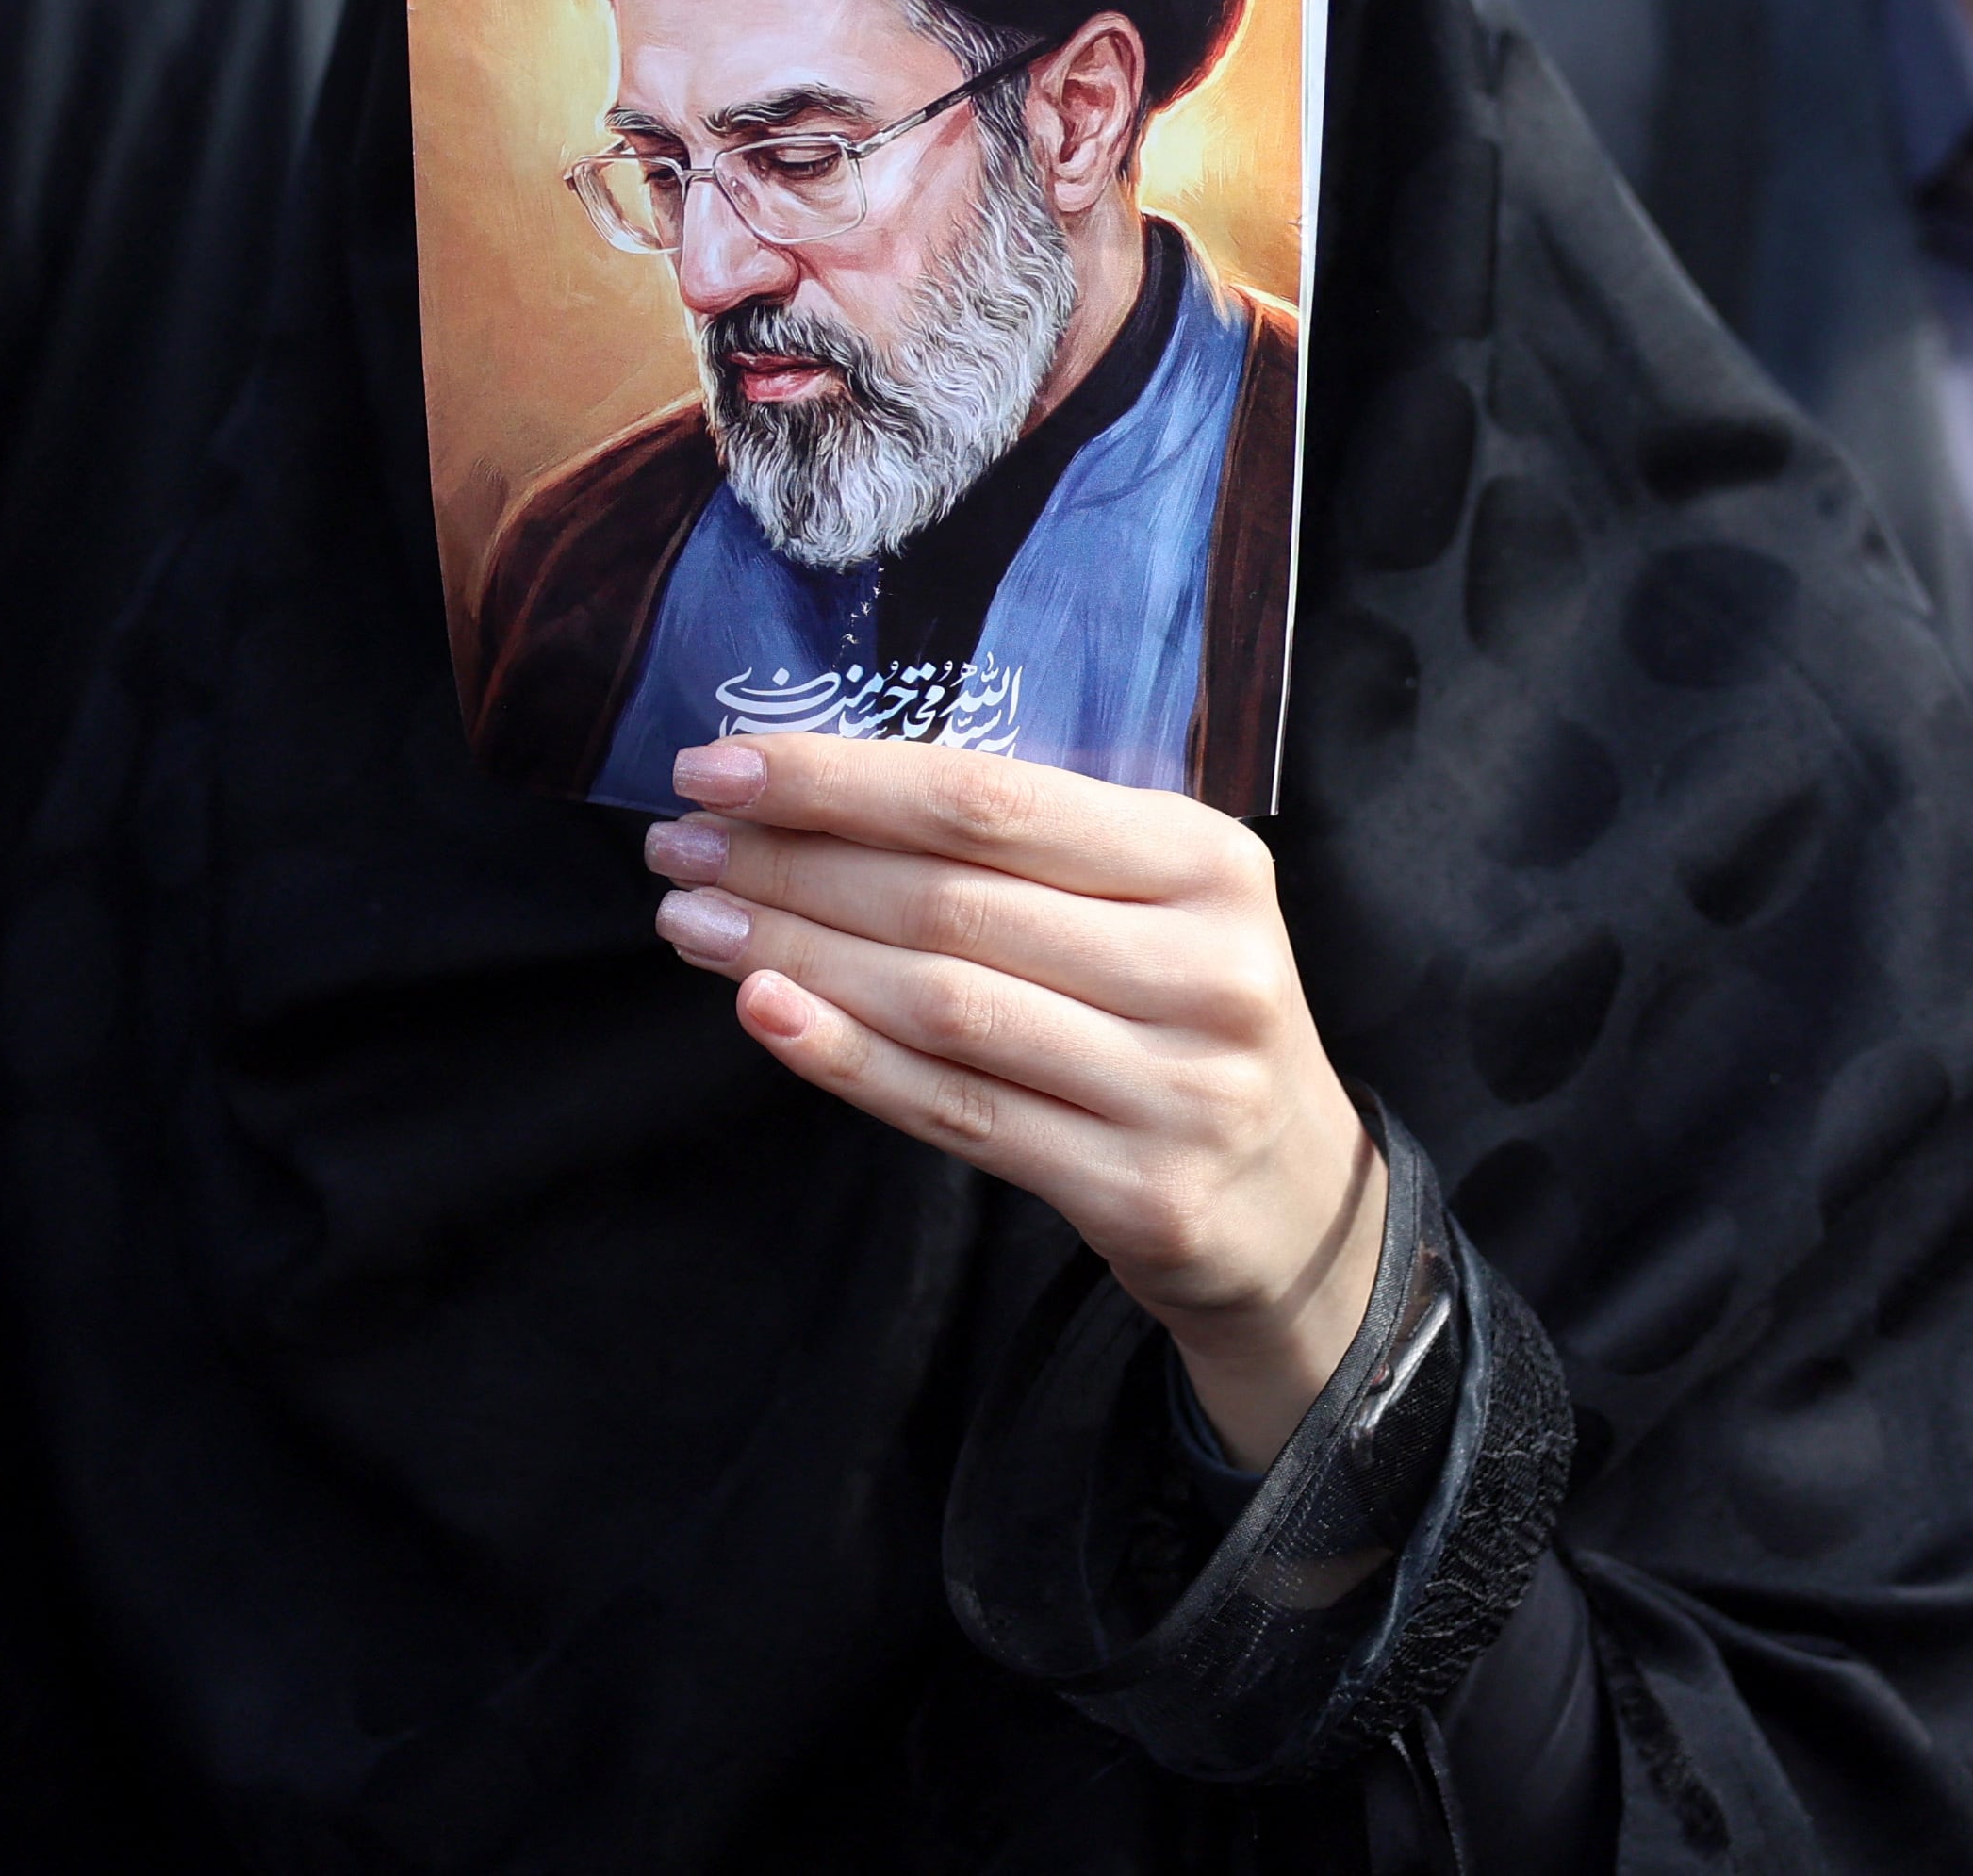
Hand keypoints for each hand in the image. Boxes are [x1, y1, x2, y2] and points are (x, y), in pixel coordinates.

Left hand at [643, 734, 1383, 1466]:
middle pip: (949, 899)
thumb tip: (810, 789)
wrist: (1295, 1207)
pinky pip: (956, 1111)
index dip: (837, 780)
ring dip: (791, 952)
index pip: (987, 800)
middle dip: (788, 864)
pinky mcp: (1139, 1191)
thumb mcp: (1153, 903)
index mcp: (1206, 860)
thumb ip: (1022, 849)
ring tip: (691, 920)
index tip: (717, 765)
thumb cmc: (1181, 1017)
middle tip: (678, 846)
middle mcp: (1205, 968)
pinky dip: (844, 1057)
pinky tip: (760, 1009)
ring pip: (940, 1002)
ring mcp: (1179, 1088)